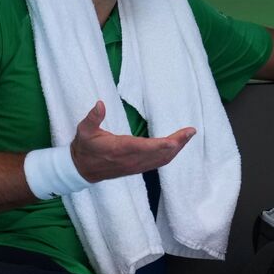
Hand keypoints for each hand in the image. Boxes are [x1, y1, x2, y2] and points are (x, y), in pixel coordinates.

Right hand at [70, 101, 195, 181]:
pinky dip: (170, 155)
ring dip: (177, 149)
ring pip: (161, 159)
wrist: (82, 169)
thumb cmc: (84, 147)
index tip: (175, 140)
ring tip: (188, 136)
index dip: (161, 145)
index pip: (144, 148)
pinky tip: (177, 146)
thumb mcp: (84, 131)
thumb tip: (100, 104)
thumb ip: (93, 118)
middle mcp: (131, 159)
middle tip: (191, 132)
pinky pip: (158, 163)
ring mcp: (136, 165)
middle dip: (177, 143)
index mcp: (120, 149)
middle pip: (159, 154)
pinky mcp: (138, 168)